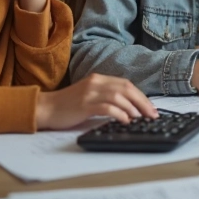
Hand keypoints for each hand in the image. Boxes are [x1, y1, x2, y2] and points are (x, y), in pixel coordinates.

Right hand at [35, 73, 156, 129]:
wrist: (45, 108)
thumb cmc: (68, 106)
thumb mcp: (89, 96)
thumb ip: (106, 96)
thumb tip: (130, 108)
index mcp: (98, 79)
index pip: (126, 84)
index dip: (141, 96)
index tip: (151, 108)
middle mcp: (95, 82)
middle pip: (126, 88)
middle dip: (142, 102)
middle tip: (152, 114)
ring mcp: (89, 93)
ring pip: (119, 96)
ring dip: (133, 108)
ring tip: (140, 118)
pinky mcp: (84, 104)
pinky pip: (107, 107)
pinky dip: (119, 113)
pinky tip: (126, 120)